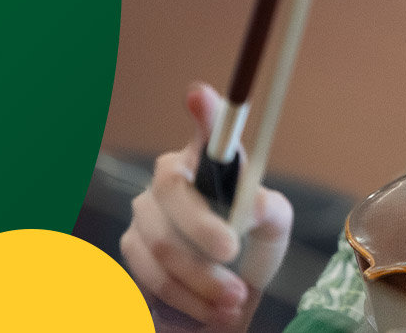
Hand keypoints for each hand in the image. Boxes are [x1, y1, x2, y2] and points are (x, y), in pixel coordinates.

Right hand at [120, 82, 293, 330]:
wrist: (227, 302)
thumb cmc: (251, 255)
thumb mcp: (273, 229)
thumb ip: (267, 208)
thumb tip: (247, 206)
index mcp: (207, 164)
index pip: (205, 132)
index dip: (203, 114)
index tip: (201, 96)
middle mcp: (169, 179)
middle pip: (171, 190)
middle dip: (202, 226)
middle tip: (231, 253)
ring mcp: (143, 213)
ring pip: (162, 242)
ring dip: (203, 278)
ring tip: (234, 298)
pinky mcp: (132, 250)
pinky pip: (153, 275)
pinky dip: (188, 299)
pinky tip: (214, 310)